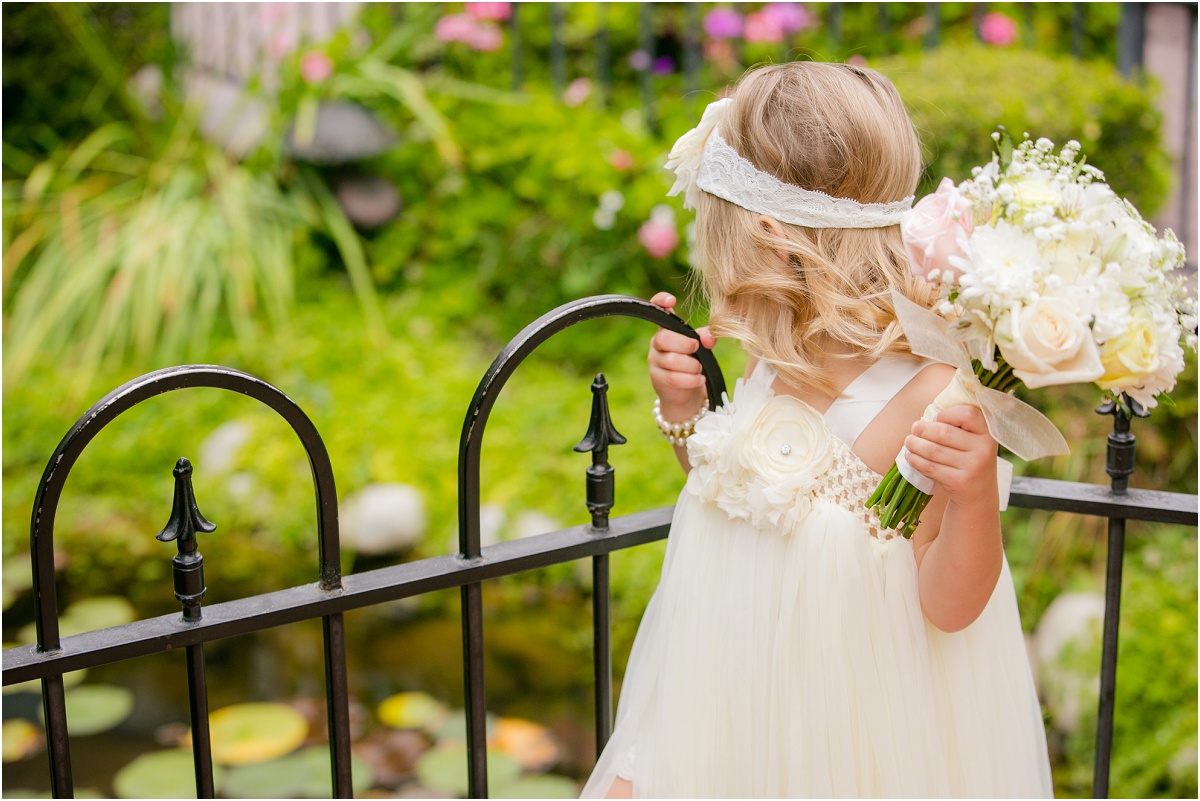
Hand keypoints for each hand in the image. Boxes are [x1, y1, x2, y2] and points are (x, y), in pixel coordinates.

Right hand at [648, 292, 715, 418]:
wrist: (685, 394)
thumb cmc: (693, 364)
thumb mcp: (701, 348)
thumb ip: (706, 338)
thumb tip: (709, 337)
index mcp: (667, 330)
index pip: (656, 310)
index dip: (659, 302)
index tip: (671, 300)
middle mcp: (657, 343)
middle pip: (664, 338)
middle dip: (685, 344)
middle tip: (696, 349)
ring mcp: (655, 361)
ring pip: (671, 360)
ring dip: (692, 365)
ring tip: (699, 369)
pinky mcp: (658, 379)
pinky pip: (673, 378)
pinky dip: (691, 379)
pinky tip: (699, 379)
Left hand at [903, 405, 997, 508]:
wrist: (980, 494)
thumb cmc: (970, 460)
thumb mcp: (973, 441)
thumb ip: (957, 427)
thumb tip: (924, 421)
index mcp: (987, 432)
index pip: (967, 414)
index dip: (946, 414)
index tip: (936, 419)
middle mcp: (984, 448)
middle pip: (944, 432)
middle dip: (923, 429)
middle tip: (914, 429)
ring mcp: (972, 466)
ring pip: (933, 450)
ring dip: (915, 444)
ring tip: (909, 442)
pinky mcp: (959, 481)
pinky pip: (930, 467)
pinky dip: (916, 460)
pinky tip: (911, 456)